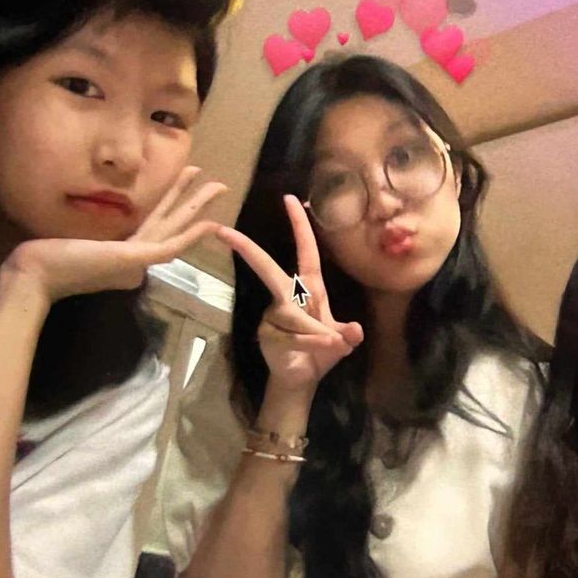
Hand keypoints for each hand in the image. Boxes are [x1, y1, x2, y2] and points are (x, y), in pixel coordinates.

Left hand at [0, 166, 226, 303]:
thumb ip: (98, 243)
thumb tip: (106, 242)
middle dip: (196, 202)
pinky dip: (192, 236)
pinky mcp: (136, 259)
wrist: (37, 276)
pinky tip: (209, 224)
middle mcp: (137, 260)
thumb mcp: (79, 244)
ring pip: (176, 228)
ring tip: (219, 186)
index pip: (157, 229)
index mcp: (126, 258)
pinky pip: (170, 245)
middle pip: (173, 224)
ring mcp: (138, 261)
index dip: (174, 206)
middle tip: (219, 184)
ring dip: (198, 207)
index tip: (185, 189)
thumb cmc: (48, 260)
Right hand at [218, 194, 363, 393]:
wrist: (302, 379)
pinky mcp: (266, 334)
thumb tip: (354, 331)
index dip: (300, 226)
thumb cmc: (321, 351)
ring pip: (294, 315)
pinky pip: (291, 335)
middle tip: (223, 231)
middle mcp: (287, 296)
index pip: (306, 252)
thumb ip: (348, 334)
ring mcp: (273, 315)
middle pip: (267, 269)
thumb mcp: (341, 341)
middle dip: (247, 250)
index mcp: (310, 288)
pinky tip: (319, 350)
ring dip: (317, 332)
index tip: (290, 199)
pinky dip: (310, 343)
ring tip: (331, 343)